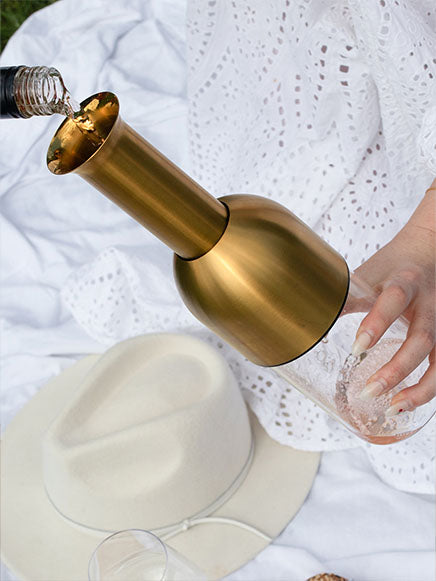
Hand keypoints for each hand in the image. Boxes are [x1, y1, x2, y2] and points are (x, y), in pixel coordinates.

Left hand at [351, 182, 435, 414]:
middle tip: (368, 391)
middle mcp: (431, 303)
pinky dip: (428, 388)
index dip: (376, 324)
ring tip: (394, 407)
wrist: (431, 250)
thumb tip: (314, 318)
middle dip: (397, 369)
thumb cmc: (395, 265)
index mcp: (406, 282)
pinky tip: (407, 402)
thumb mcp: (369, 274)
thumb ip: (348, 297)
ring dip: (420, 389)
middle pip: (422, 339)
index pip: (394, 301)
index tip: (357, 348)